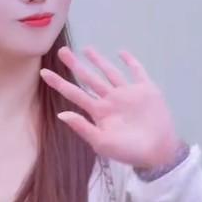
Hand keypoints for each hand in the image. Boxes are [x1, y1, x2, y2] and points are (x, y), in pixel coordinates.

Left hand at [40, 46, 181, 168]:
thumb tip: (60, 115)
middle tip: (62, 51)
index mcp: (99, 112)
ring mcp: (128, 93)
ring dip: (98, 61)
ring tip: (86, 49)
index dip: (59, 83)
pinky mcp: (146, 90)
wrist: (158, 152)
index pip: (74, 93)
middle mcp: (110, 99)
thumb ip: (82, 127)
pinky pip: (137, 72)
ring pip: (109, 72)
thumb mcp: (102, 143)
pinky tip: (122, 53)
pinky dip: (130, 62)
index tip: (43, 73)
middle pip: (89, 78)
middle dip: (75, 65)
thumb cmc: (129, 151)